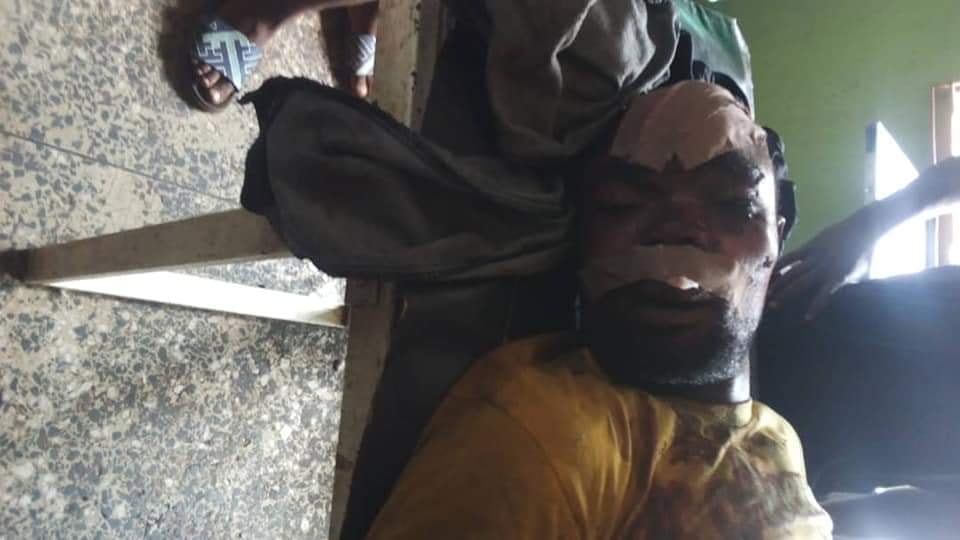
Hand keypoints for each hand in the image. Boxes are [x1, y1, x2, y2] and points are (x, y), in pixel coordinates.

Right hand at [767, 206, 881, 319]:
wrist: (863, 228)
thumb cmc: (865, 255)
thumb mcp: (863, 275)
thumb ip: (851, 288)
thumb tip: (848, 303)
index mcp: (839, 276)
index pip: (825, 294)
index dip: (815, 306)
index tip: (806, 318)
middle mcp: (824, 267)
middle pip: (802, 283)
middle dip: (786, 295)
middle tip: (773, 306)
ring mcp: (815, 255)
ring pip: (794, 271)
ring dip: (780, 282)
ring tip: (768, 292)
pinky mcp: (810, 245)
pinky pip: (793, 256)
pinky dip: (781, 263)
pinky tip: (770, 271)